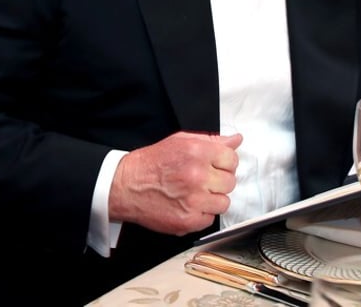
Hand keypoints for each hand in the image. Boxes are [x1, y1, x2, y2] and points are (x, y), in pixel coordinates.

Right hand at [108, 131, 241, 234]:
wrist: (125, 186)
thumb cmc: (151, 163)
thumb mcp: (180, 141)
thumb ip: (212, 140)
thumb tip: (236, 140)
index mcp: (198, 153)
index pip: (232, 159)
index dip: (225, 163)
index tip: (216, 166)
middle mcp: (198, 175)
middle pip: (230, 182)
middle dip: (219, 181)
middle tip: (203, 180)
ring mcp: (193, 200)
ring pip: (224, 203)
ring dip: (212, 200)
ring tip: (196, 194)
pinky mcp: (187, 220)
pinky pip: (210, 219)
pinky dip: (201, 215)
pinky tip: (188, 205)